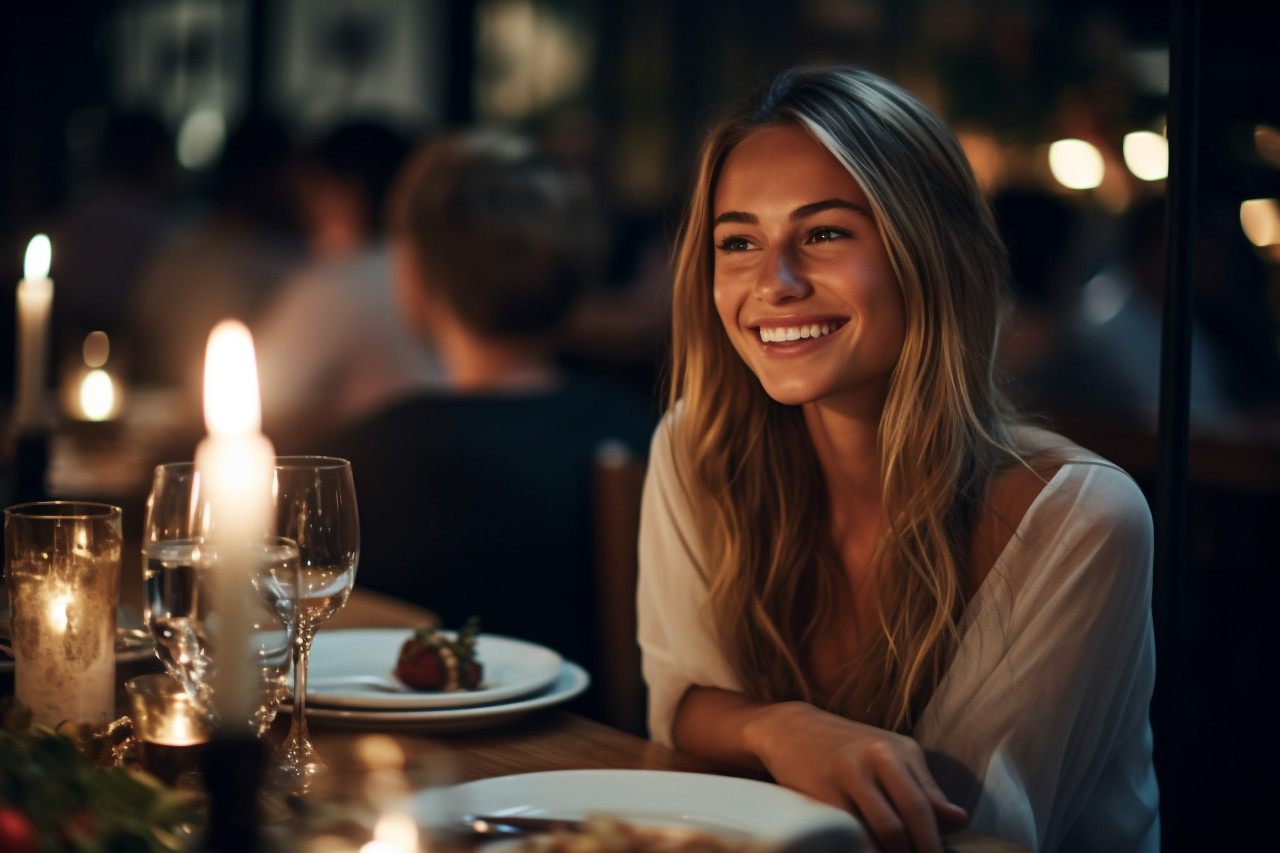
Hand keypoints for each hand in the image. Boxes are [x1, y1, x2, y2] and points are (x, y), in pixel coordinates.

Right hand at [745, 701, 966, 852]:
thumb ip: (923, 787)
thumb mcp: (889, 756)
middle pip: (914, 813)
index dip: (937, 839)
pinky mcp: (823, 788)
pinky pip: (854, 831)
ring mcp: (850, 771)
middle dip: (924, 849)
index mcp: (901, 750)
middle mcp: (879, 755)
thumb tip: (959, 820)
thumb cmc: (847, 748)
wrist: (790, 729)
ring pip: (887, 828)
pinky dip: (866, 850)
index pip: (930, 803)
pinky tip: (868, 852)